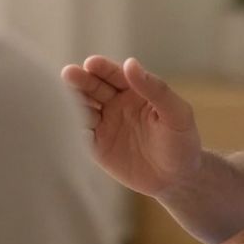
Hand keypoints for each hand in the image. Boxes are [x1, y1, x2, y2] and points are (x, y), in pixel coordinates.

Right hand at [60, 56, 201, 197]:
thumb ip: (156, 89)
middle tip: (69, 74)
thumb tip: (130, 63)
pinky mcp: (96, 146)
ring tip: (60, 99)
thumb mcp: (177, 113)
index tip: (91, 63)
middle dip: (81, 80)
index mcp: (135, 90)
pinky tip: (61, 123)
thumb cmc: (183, 141)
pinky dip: (69, 127)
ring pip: (83, 108)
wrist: (178, 179)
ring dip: (71, 102)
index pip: (115, 74)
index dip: (102, 68)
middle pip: (93, 87)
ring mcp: (104, 124)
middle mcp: (115, 103)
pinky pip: (80, 134)